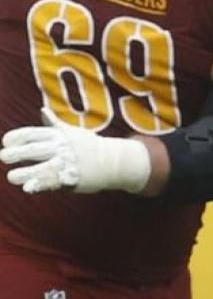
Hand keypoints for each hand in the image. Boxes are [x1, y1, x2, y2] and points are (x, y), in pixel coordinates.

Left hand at [2, 107, 150, 194]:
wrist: (115, 162)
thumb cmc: (90, 147)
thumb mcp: (73, 132)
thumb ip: (54, 124)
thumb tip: (43, 110)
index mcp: (58, 136)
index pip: (31, 134)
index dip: (16, 138)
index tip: (6, 143)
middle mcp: (60, 148)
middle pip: (33, 150)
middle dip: (15, 154)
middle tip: (3, 157)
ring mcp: (66, 164)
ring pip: (40, 168)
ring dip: (24, 173)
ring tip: (11, 177)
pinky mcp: (72, 179)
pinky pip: (52, 182)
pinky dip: (39, 185)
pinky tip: (28, 188)